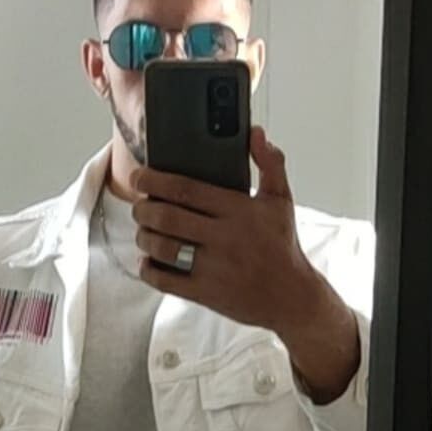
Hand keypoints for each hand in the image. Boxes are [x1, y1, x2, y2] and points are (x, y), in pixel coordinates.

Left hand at [131, 125, 318, 331]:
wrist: (292, 297)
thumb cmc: (282, 246)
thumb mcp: (281, 201)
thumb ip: (270, 164)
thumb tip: (255, 133)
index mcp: (239, 211)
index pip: (187, 190)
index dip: (155, 181)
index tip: (139, 176)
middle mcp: (224, 238)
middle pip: (167, 217)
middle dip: (143, 209)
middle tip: (139, 205)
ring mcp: (213, 268)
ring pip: (162, 248)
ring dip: (144, 236)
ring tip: (143, 230)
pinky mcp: (206, 293)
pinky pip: (165, 281)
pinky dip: (148, 269)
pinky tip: (148, 260)